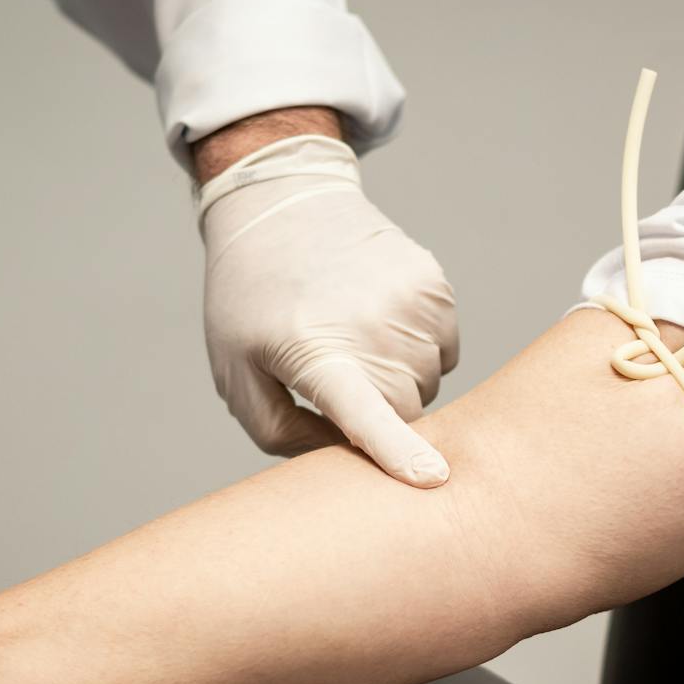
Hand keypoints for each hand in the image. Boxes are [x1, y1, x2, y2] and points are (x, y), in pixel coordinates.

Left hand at [200, 134, 459, 486]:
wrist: (280, 204)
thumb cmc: (251, 301)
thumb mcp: (237, 375)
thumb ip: (282, 434)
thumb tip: (345, 460)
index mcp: (317, 352)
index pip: (366, 412)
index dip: (399, 452)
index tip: (433, 479)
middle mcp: (372, 324)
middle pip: (407, 413)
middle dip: (379, 413)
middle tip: (336, 380)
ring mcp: (411, 300)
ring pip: (430, 383)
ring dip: (399, 380)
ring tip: (352, 340)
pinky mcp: (435, 282)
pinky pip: (446, 351)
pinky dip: (418, 350)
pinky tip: (378, 321)